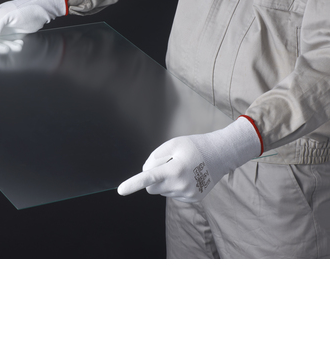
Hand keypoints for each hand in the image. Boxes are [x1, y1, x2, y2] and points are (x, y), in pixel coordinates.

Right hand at [0, 0, 67, 44]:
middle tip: (8, 47)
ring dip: (8, 48)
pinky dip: (13, 47)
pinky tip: (20, 43)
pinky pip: (7, 47)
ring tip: (18, 44)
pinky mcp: (10, 37)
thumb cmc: (24, 8)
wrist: (40, 11)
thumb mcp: (8, 15)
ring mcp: (2, 32)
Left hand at [117, 116, 262, 201]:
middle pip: (152, 187)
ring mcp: (188, 195)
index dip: (133, 184)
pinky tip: (187, 175)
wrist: (221, 154)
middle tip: (169, 163)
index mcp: (175, 170)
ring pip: (162, 191)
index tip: (120, 190)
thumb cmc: (195, 146)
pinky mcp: (193, 199)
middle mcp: (181, 186)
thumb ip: (154, 158)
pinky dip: (175, 185)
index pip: (149, 178)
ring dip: (166, 181)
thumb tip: (146, 173)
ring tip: (182, 168)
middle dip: (153, 177)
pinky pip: (173, 193)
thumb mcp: (172, 144)